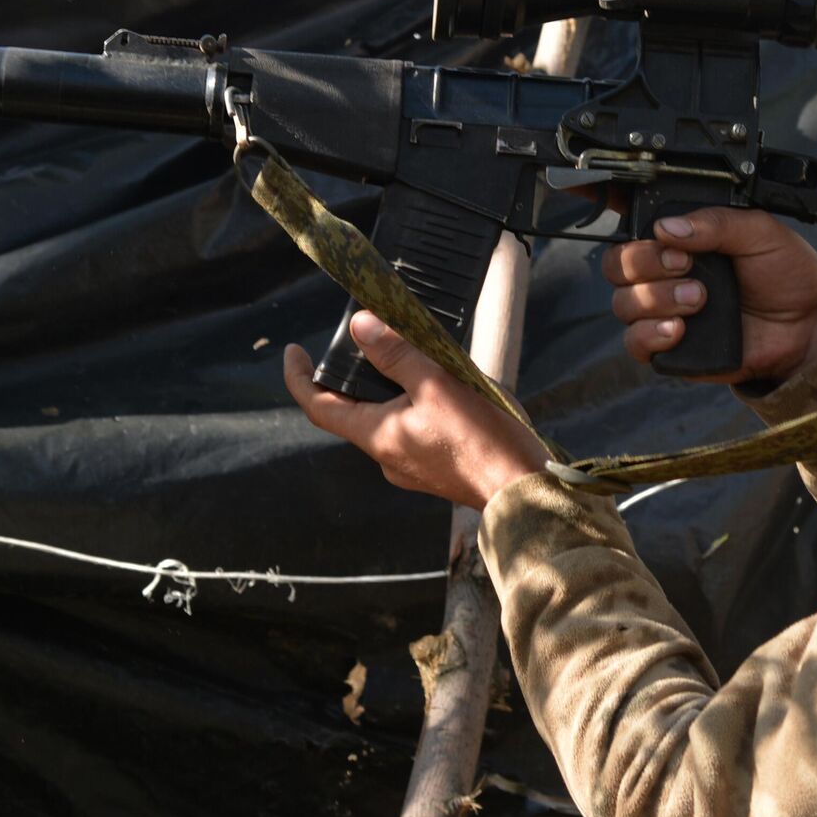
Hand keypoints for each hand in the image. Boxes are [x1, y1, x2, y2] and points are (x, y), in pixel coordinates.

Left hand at [283, 311, 545, 509]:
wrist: (522, 489)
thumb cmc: (481, 440)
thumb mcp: (437, 384)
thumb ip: (397, 354)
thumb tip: (360, 326)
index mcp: (376, 437)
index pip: (319, 406)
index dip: (300, 377)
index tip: (294, 351)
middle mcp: (386, 457)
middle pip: (354, 411)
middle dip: (356, 376)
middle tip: (369, 342)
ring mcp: (410, 467)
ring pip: (386, 420)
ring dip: (392, 389)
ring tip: (417, 359)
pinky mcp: (434, 470)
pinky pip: (412, 431)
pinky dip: (415, 406)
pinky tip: (445, 391)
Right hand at [604, 208, 816, 386]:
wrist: (809, 326)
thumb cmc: (786, 274)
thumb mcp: (761, 231)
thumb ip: (716, 222)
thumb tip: (668, 227)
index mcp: (680, 234)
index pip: (630, 213)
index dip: (600, 197)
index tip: (583, 187)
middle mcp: (663, 270)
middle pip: (616, 262)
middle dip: (643, 261)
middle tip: (685, 264)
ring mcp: (663, 309)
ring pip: (622, 302)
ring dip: (656, 298)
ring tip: (699, 299)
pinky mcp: (669, 347)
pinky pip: (634, 342)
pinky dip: (650, 334)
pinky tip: (679, 329)